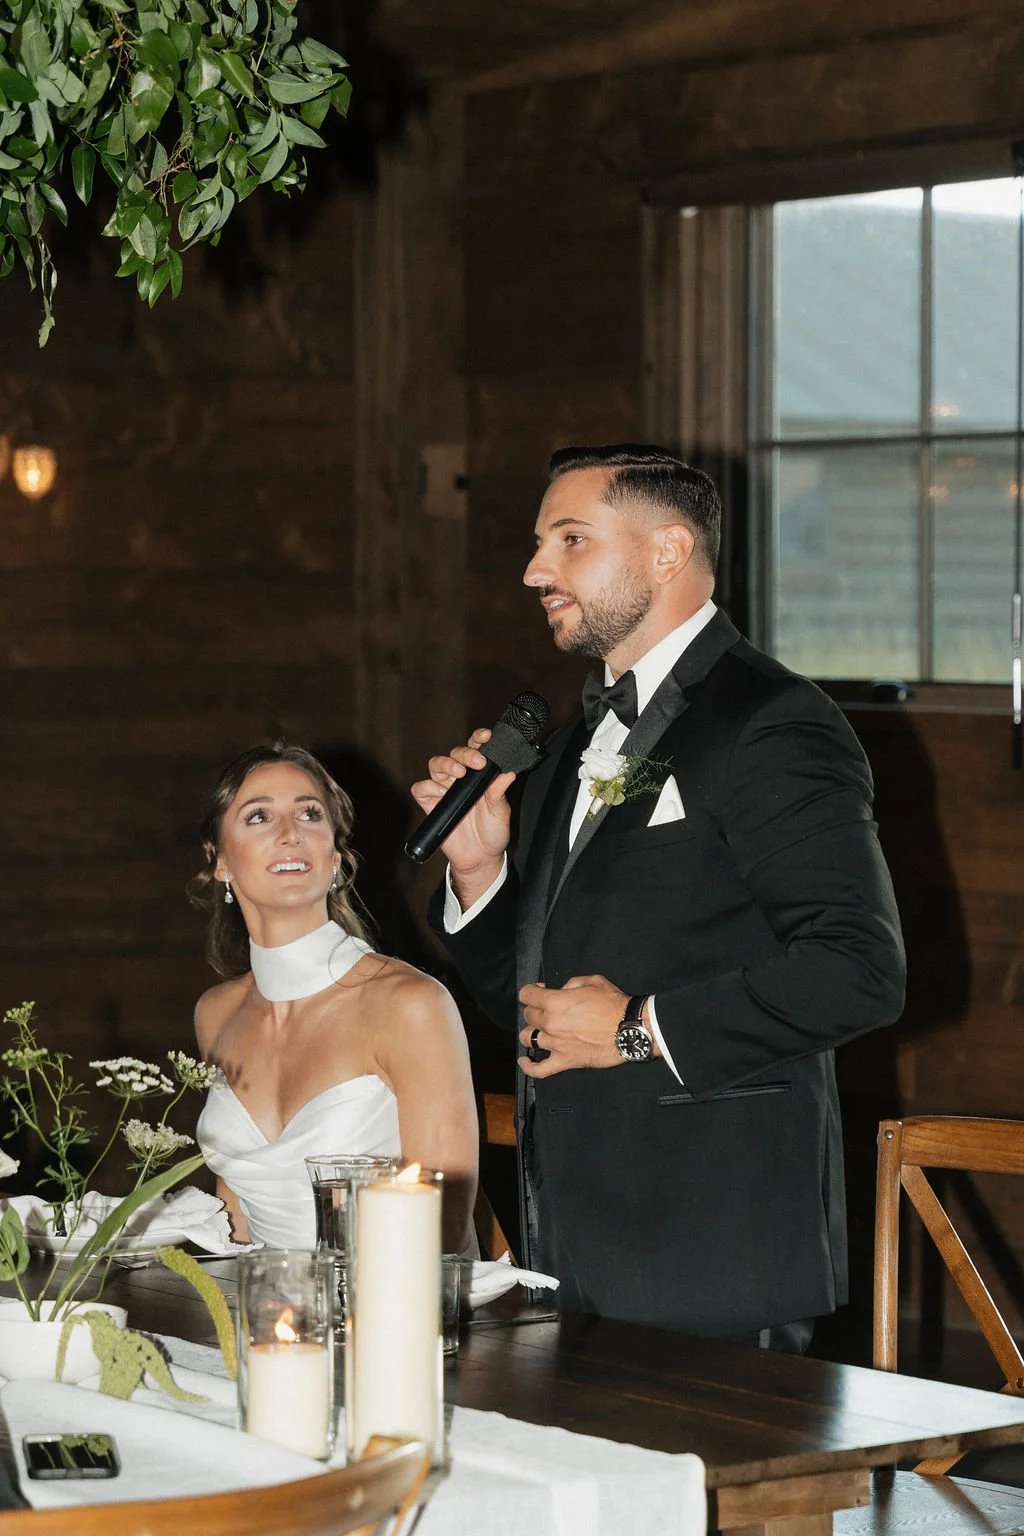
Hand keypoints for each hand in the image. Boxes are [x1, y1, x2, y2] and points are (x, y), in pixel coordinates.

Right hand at [410, 728, 513, 894]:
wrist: (480, 858)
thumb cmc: (492, 831)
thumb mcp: (500, 811)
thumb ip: (500, 792)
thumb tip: (508, 772)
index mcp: (478, 775)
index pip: (476, 749)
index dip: (478, 739)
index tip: (486, 736)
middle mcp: (460, 778)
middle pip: (455, 754)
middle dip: (465, 753)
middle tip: (478, 762)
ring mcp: (443, 790)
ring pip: (436, 765)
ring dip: (446, 765)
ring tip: (459, 773)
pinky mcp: (430, 804)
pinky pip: (421, 789)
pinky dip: (428, 787)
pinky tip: (440, 793)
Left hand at [518, 975, 630, 1077]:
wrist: (630, 1029)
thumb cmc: (614, 1004)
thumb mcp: (592, 981)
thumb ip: (570, 984)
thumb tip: (559, 990)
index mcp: (554, 1002)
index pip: (526, 994)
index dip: (531, 991)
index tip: (537, 991)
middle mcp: (550, 1023)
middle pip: (528, 1015)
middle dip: (535, 1009)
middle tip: (546, 1009)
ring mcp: (556, 1044)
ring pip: (528, 1038)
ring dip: (531, 1032)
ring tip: (538, 1030)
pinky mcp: (565, 1061)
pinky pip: (540, 1069)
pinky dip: (529, 1066)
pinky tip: (524, 1060)